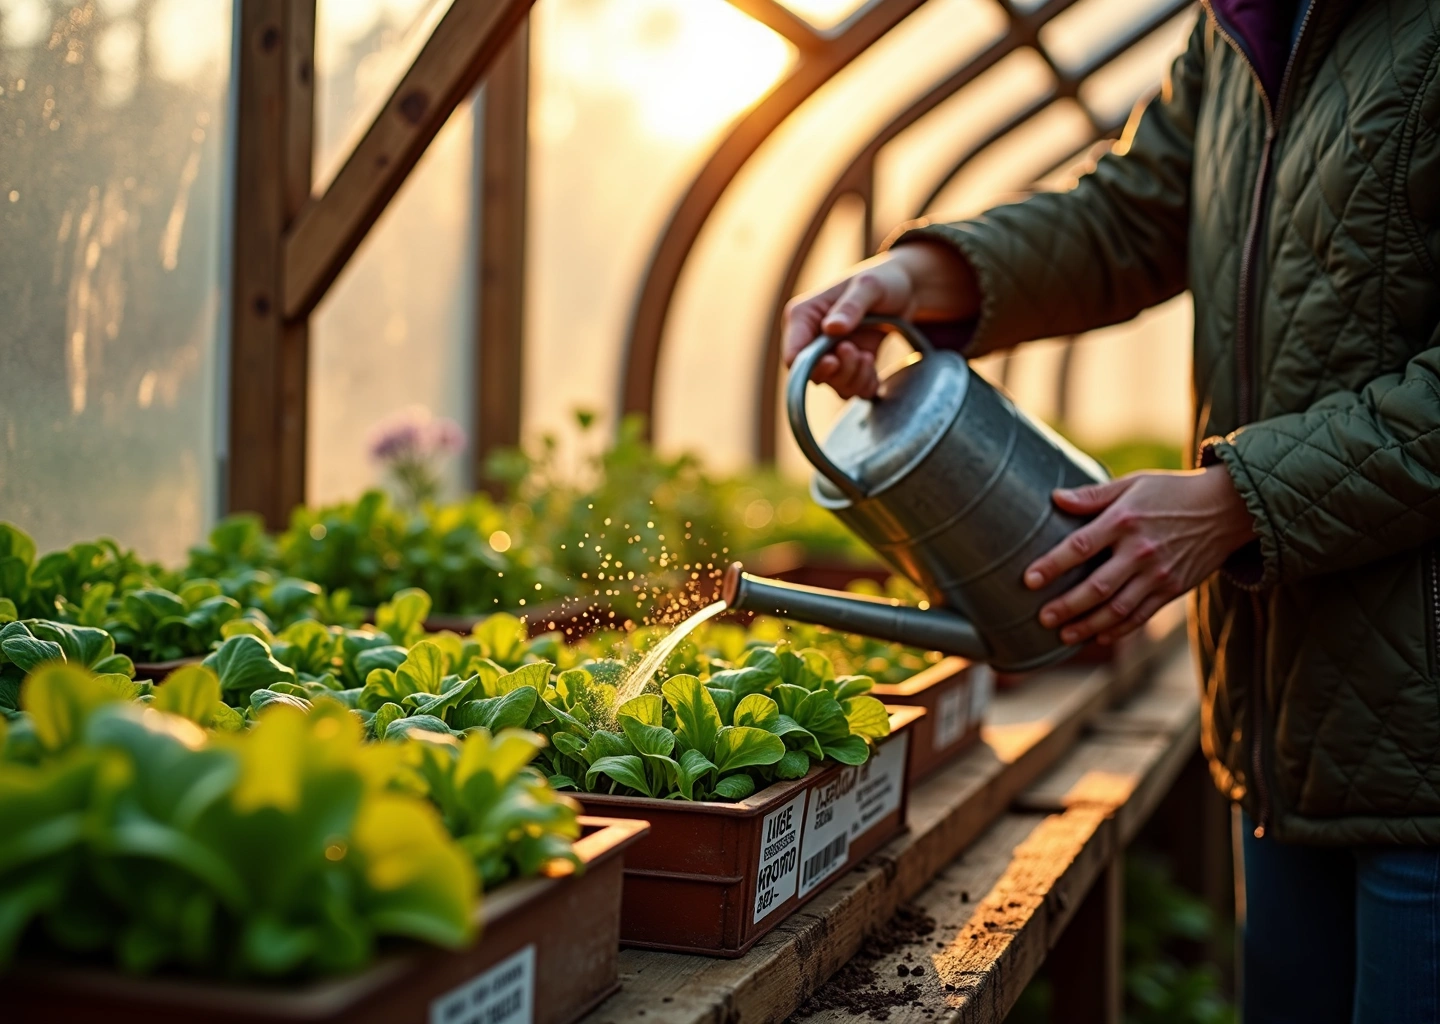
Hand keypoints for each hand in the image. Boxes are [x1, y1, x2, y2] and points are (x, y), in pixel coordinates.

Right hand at [782, 241, 979, 398]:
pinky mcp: (848, 366)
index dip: (811, 366)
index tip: (834, 360)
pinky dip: (864, 384)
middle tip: (860, 354)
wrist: (906, 289)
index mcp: (804, 316)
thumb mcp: (870, 286)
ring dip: (854, 378)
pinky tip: (873, 365)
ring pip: (833, 384)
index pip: (793, 355)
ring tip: (868, 356)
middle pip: (813, 374)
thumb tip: (831, 329)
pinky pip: (851, 389)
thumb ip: (851, 306)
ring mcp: (829, 353)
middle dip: (840, 371)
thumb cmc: (884, 280)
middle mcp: (810, 338)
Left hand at [1023, 466, 1256, 644]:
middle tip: (1042, 618)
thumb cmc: (1172, 492)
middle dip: (1067, 606)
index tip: (1029, 580)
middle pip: (1097, 586)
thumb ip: (1093, 495)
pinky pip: (1141, 615)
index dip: (1052, 564)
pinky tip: (1098, 636)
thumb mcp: (1133, 484)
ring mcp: (1159, 574)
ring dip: (1088, 625)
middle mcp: (1141, 550)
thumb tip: (1055, 497)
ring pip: (1118, 608)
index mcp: (1125, 520)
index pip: (1080, 546)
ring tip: (1063, 635)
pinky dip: (1119, 630)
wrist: (1228, 508)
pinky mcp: (1173, 589)